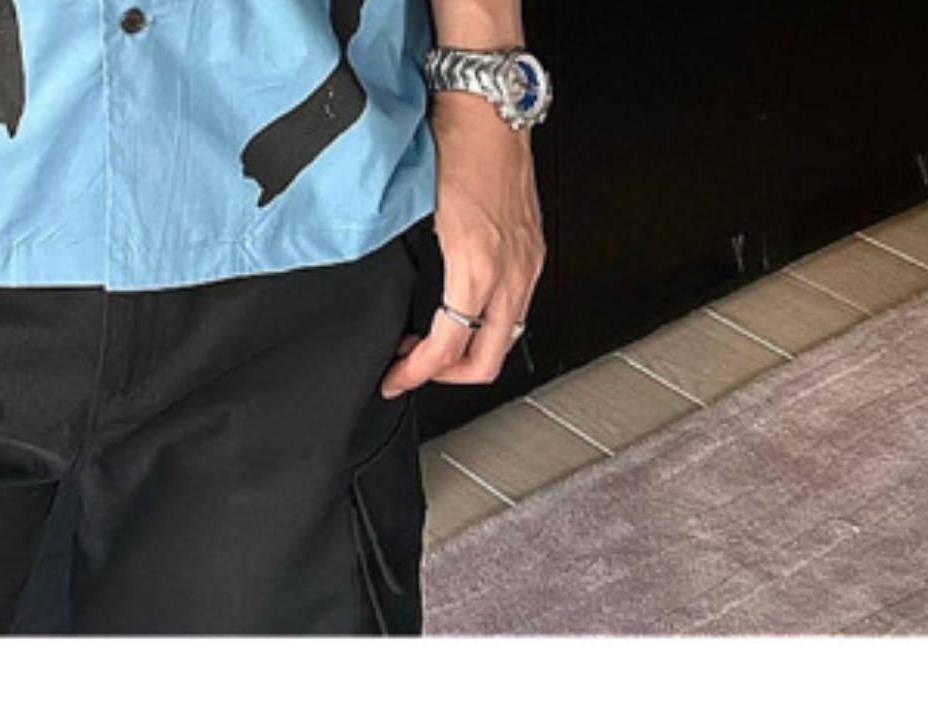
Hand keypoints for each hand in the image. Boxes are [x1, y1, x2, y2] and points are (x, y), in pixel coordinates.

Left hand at [382, 100, 544, 395]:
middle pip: (485, 362)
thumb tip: (401, 311)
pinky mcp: (533, 252)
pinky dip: (488, 324)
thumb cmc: (456, 145)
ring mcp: (527, 264)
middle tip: (415, 368)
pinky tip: (463, 308)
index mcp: (477, 267)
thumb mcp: (420, 215)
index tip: (394, 378)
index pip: (447, 349)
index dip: (416, 375)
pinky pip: (515, 309)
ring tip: (435, 340)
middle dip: (446, 377)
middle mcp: (510, 272)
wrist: (490, 106)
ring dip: (469, 352)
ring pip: (504, 340)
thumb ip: (417, 272)